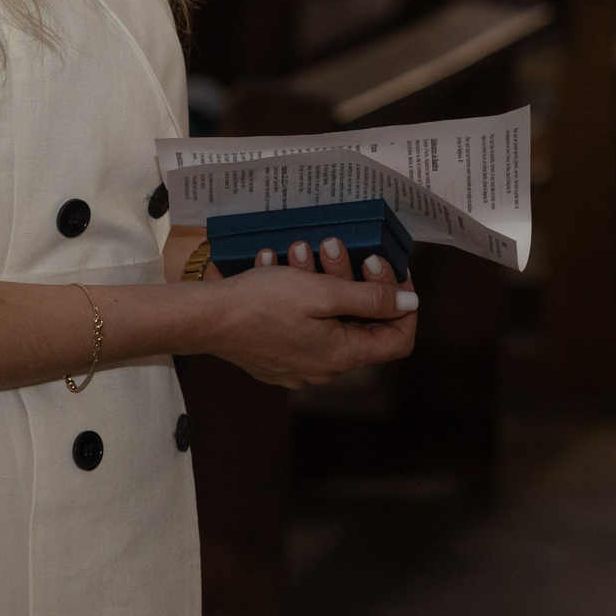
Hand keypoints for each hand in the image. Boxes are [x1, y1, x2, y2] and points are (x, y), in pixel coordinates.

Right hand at [198, 241, 418, 386]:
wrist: (205, 320)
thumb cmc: (260, 304)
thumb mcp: (322, 292)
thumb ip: (370, 299)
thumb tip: (410, 305)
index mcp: (342, 355)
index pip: (397, 339)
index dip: (401, 304)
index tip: (388, 271)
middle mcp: (324, 368)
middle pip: (358, 322)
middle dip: (350, 278)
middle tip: (333, 247)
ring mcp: (298, 365)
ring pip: (327, 318)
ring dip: (319, 279)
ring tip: (298, 250)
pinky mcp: (276, 357)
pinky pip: (300, 324)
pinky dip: (297, 295)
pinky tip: (278, 268)